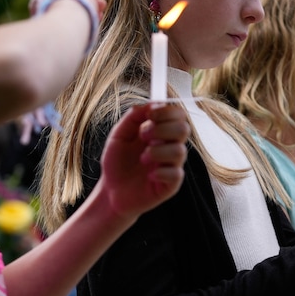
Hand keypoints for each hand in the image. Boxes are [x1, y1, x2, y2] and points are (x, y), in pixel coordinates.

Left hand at [97, 103, 188, 219]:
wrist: (110, 192)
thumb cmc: (117, 163)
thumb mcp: (119, 135)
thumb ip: (133, 117)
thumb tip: (151, 103)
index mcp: (161, 132)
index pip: (177, 115)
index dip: (168, 111)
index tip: (151, 114)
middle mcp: (170, 147)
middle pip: (183, 129)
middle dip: (162, 129)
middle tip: (143, 136)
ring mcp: (172, 165)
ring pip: (180, 151)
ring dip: (158, 151)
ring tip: (142, 159)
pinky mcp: (171, 184)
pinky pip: (176, 174)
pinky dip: (160, 172)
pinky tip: (149, 176)